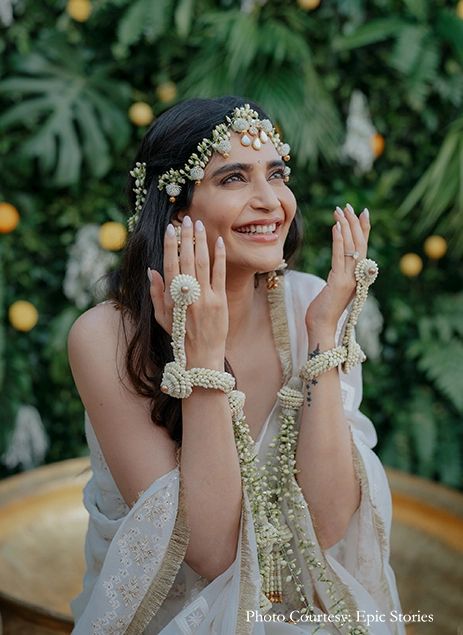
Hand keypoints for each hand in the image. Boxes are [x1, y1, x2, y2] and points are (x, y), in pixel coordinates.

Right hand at [148, 216, 228, 366]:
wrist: (201, 356)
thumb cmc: (180, 336)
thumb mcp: (161, 316)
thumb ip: (156, 293)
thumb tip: (151, 270)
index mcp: (172, 297)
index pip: (170, 264)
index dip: (170, 245)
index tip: (170, 228)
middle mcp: (188, 295)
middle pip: (187, 259)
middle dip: (186, 237)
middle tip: (186, 219)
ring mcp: (205, 297)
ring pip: (203, 263)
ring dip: (201, 242)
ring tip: (200, 225)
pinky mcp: (220, 301)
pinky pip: (220, 274)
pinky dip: (220, 257)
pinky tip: (219, 242)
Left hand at [305, 204, 369, 334]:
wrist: (321, 329)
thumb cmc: (323, 311)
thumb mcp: (333, 289)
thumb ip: (339, 276)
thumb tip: (339, 265)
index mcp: (358, 277)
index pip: (363, 248)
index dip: (364, 229)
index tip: (362, 212)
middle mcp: (357, 277)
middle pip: (360, 244)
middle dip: (354, 223)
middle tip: (348, 206)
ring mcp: (349, 280)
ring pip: (351, 247)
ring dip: (346, 226)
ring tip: (339, 210)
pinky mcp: (338, 283)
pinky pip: (339, 257)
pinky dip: (338, 240)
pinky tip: (335, 227)